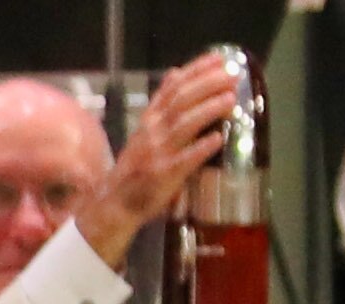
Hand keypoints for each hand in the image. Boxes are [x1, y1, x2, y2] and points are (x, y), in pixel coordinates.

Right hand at [83, 48, 242, 262]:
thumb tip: (175, 72)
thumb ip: (161, 104)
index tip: (218, 59)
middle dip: (207, 85)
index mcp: (149, 120)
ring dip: (208, 110)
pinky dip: (201, 147)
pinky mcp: (162, 175)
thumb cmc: (135, 168)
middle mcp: (151, 132)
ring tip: (230, 99)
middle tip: (231, 75)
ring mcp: (157, 153)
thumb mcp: (144, 129)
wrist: (113, 204)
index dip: (196, 71)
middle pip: (180, 101)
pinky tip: (218, 138)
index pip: (172, 88)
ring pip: (183, 125)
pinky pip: (185, 159)